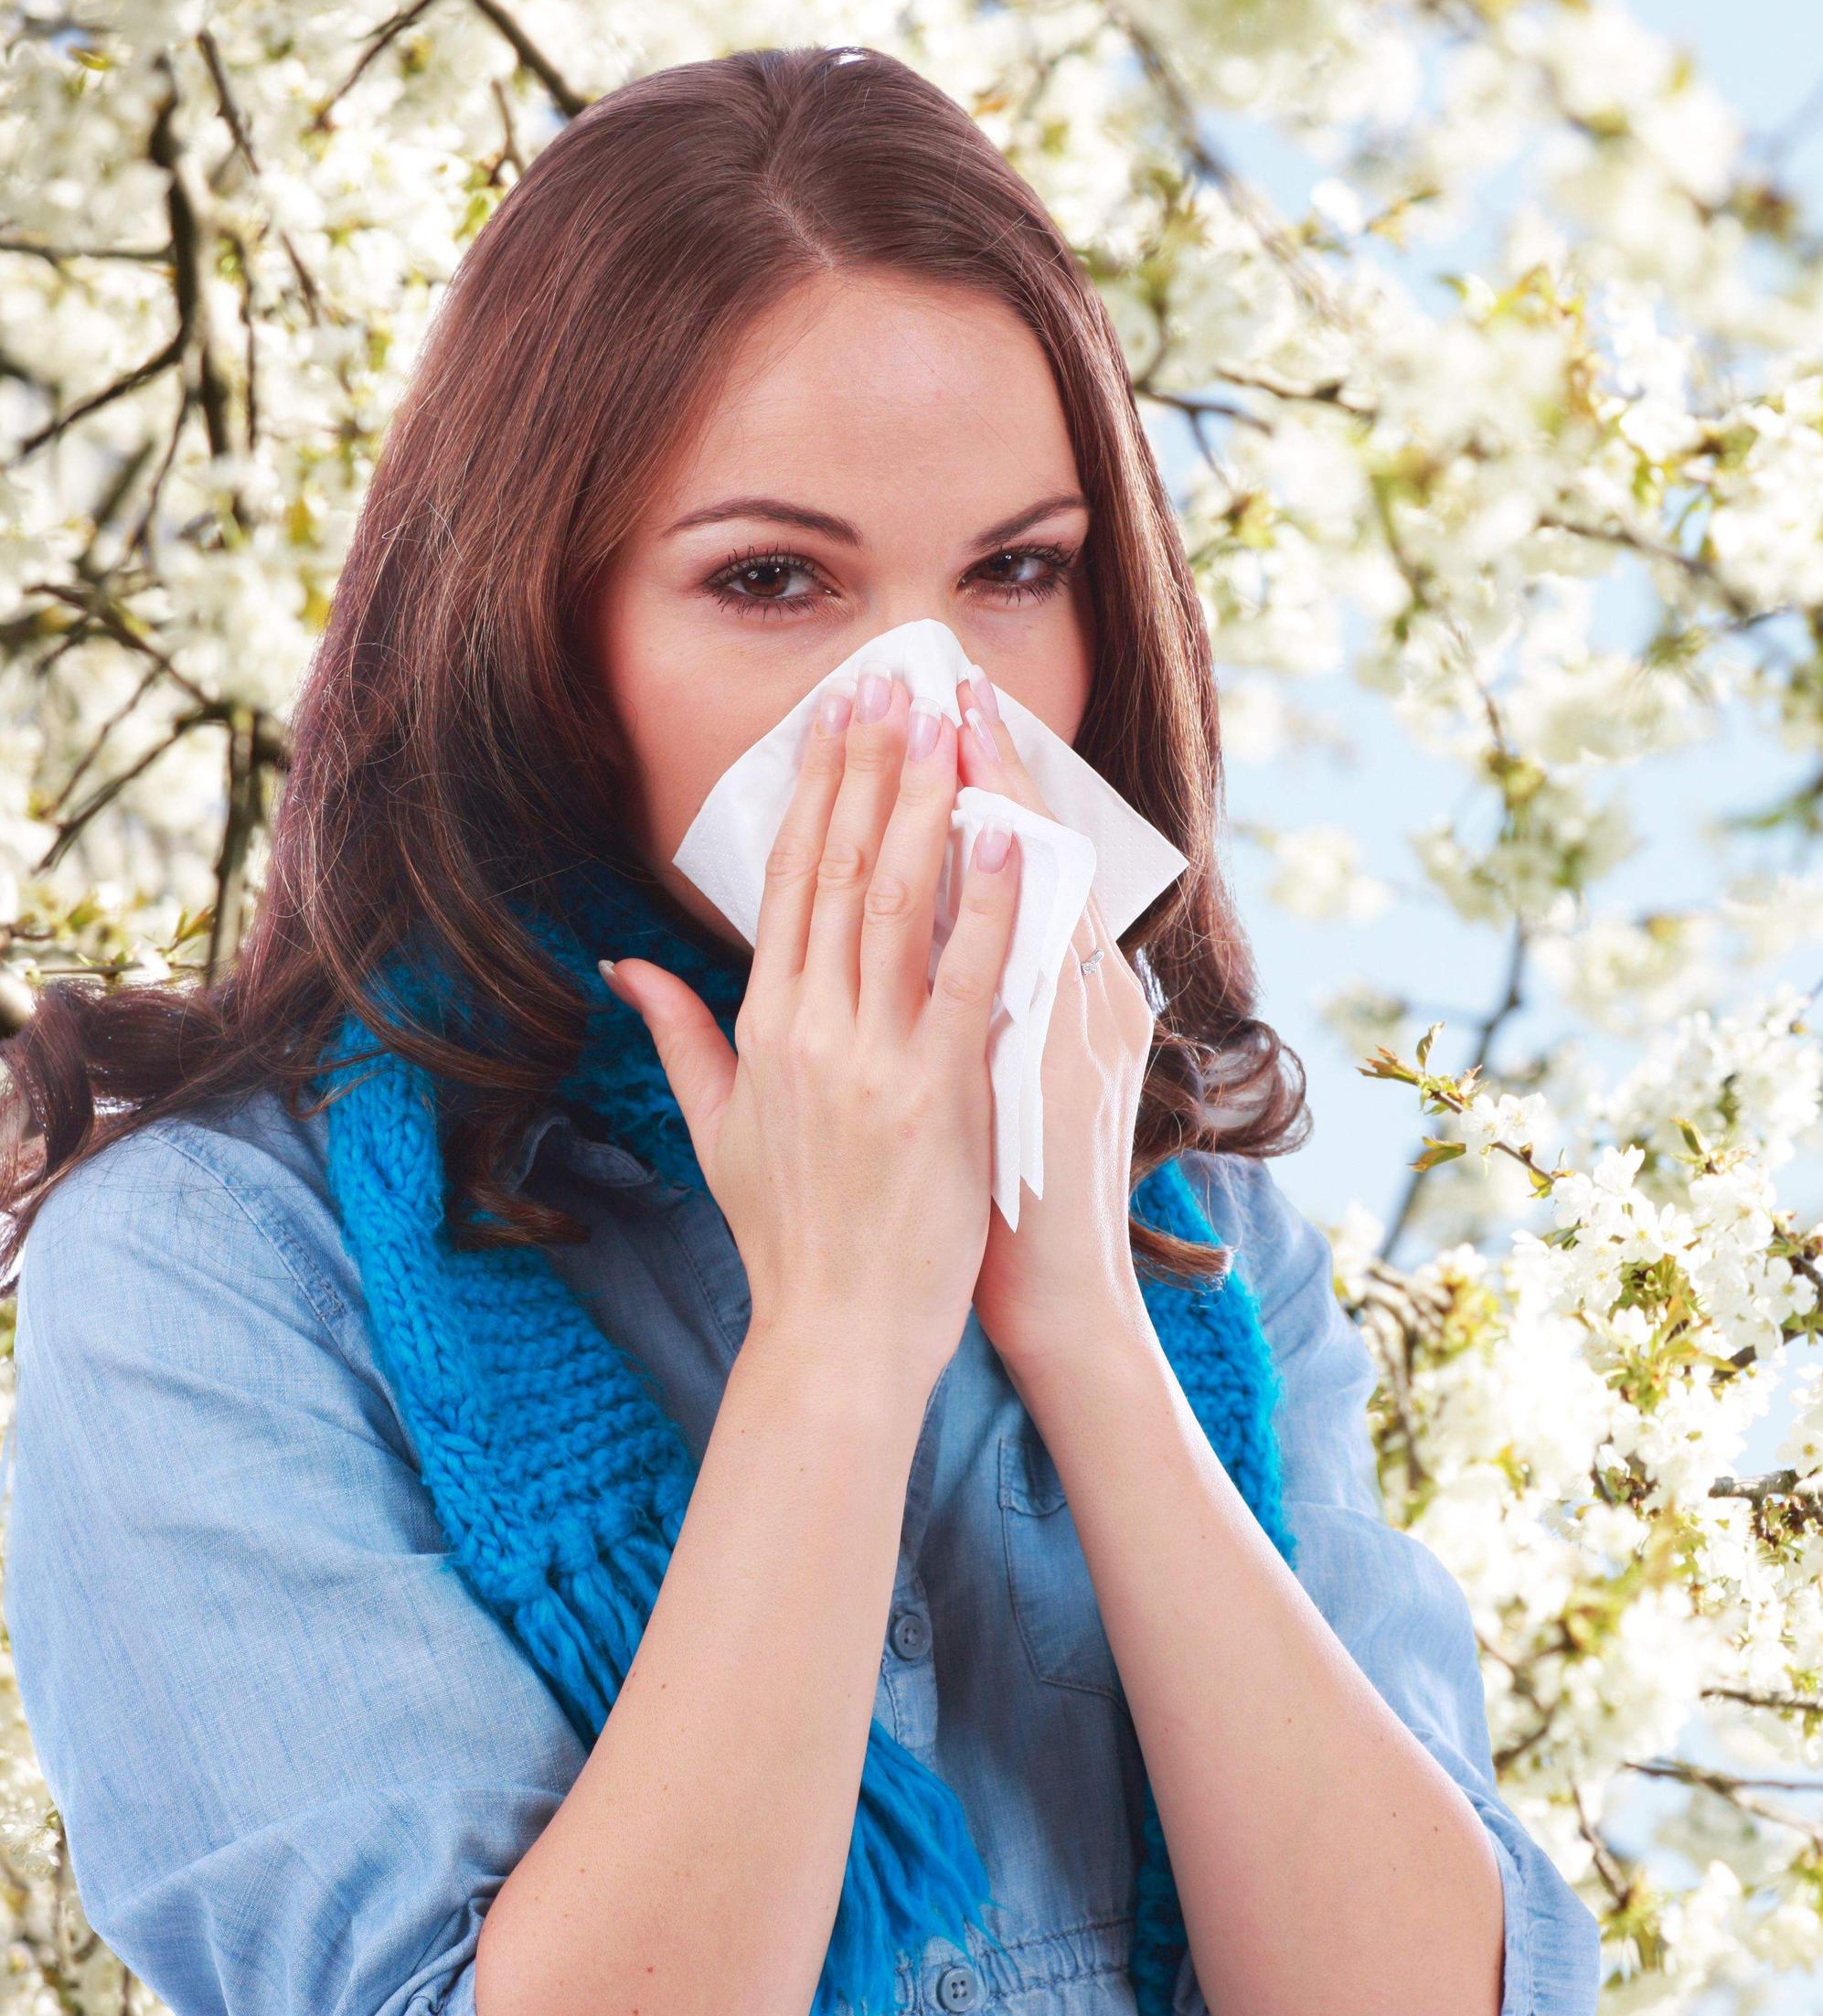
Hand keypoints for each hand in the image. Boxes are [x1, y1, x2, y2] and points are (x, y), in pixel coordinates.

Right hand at [604, 672, 1026, 1410]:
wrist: (836, 1330)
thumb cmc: (790, 1234)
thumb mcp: (717, 1128)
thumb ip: (679, 1035)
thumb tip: (621, 965)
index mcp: (763, 1027)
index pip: (790, 883)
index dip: (815, 793)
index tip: (835, 721)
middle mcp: (811, 1027)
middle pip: (842, 871)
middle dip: (869, 770)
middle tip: (892, 685)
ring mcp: (873, 1057)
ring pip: (900, 903)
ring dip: (926, 805)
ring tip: (948, 725)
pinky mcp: (936, 1092)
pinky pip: (969, 977)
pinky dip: (989, 902)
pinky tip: (1007, 835)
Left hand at [951, 668, 1160, 1384]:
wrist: (1051, 1301)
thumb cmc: (1013, 1204)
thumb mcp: (1007, 1089)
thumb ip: (985, 1010)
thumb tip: (968, 951)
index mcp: (1061, 1000)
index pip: (1018, 868)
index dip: (980, 787)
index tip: (942, 711)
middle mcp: (1078, 998)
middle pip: (1025, 855)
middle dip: (974, 763)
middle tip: (937, 675)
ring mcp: (1069, 1029)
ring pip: (1029, 886)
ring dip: (983, 795)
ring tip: (947, 714)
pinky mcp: (1051, 1068)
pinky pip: (1030, 967)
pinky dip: (1015, 895)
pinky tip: (996, 830)